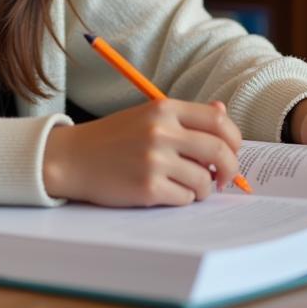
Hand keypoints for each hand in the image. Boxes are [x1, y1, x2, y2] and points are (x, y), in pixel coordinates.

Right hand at [43, 98, 241, 206]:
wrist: (73, 158)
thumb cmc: (114, 138)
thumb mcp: (147, 116)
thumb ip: (185, 116)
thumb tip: (222, 110)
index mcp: (163, 108)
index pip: (218, 119)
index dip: (234, 138)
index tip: (231, 150)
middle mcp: (161, 131)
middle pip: (220, 150)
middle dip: (229, 169)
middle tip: (222, 177)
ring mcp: (154, 160)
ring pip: (204, 180)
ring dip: (202, 188)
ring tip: (184, 185)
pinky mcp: (148, 188)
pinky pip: (185, 198)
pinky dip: (182, 199)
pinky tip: (165, 191)